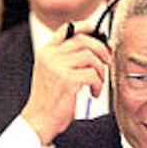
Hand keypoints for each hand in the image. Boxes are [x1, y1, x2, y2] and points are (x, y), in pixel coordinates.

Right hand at [21, 21, 110, 145]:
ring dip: (100, 71)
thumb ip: (70, 57)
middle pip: (84, 40)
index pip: (68, 29)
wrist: (39, 121)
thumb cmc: (51, 98)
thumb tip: (100, 45)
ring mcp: (57, 67)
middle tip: (107, 61)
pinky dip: (98, 85)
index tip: (101, 32)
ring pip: (91, 57)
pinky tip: (94, 93)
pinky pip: (92, 75)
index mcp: (46, 51)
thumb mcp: (55, 72)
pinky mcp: (66, 80)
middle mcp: (50, 56)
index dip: (87, 26)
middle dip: (101, 49)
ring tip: (97, 83)